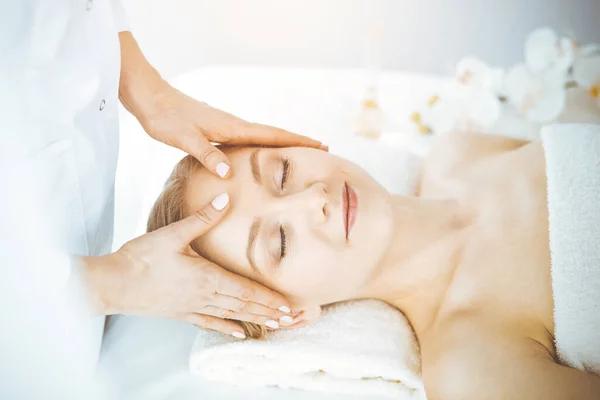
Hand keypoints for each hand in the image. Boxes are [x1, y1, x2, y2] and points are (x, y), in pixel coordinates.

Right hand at [83, 194, 291, 338]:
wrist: (111, 283)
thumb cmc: (140, 258)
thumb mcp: (172, 233)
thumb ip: (202, 217)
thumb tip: (226, 197)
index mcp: (205, 277)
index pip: (245, 290)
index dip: (268, 298)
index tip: (288, 305)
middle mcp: (203, 296)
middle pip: (243, 305)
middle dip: (269, 311)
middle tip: (292, 318)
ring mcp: (192, 307)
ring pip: (231, 315)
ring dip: (254, 320)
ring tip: (275, 325)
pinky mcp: (180, 312)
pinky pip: (208, 322)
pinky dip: (226, 327)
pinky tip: (238, 333)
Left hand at [139, 84, 326, 176]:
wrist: (150, 98)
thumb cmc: (166, 117)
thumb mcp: (184, 138)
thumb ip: (206, 155)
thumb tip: (228, 174)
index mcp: (232, 127)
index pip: (273, 135)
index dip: (297, 141)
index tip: (321, 145)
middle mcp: (234, 126)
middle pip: (274, 135)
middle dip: (298, 142)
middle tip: (322, 149)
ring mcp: (226, 127)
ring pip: (262, 137)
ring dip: (282, 144)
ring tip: (298, 153)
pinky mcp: (216, 130)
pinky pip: (247, 140)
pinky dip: (261, 146)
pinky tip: (258, 155)